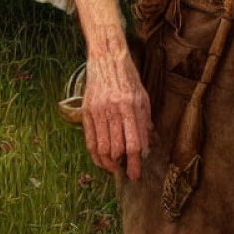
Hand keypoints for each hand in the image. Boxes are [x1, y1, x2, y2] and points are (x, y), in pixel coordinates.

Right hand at [82, 49, 152, 179]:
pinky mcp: (86, 112)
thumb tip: (146, 146)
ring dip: (109, 163)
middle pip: (117, 149)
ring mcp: (97, 112)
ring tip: (116, 167)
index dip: (136, 162)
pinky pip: (89, 141)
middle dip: (123, 165)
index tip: (137, 174)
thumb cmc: (128, 77)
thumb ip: (145, 121)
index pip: (134, 143)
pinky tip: (102, 161)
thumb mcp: (143, 97)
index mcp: (130, 106)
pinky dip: (95, 155)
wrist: (106, 59)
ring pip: (102, 148)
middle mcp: (113, 110)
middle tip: (128, 170)